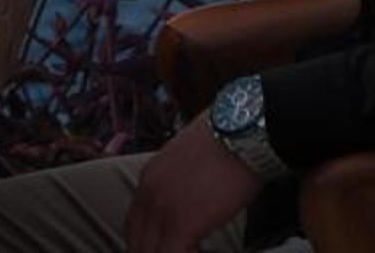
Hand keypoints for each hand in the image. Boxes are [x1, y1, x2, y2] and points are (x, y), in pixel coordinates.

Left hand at [125, 114, 264, 252]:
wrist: (240, 134)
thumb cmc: (224, 143)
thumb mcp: (187, 160)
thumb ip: (178, 183)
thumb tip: (188, 201)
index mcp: (148, 179)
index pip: (133, 223)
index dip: (144, 242)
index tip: (157, 248)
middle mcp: (148, 194)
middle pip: (136, 241)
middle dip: (149, 251)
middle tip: (168, 251)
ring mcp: (162, 210)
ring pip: (148, 251)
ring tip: (182, 251)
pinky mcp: (182, 224)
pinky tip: (196, 252)